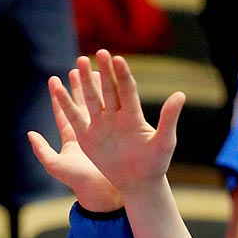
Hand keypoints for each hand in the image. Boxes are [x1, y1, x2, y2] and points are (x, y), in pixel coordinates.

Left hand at [28, 77, 123, 213]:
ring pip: (98, 106)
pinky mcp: (114, 135)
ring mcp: (101, 134)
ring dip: (96, 88)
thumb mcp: (57, 166)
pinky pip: (113, 113)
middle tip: (77, 66)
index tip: (55, 80)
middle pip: (81, 104)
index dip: (59, 98)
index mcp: (72, 139)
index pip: (64, 114)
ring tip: (93, 69)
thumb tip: (30, 133)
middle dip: (79, 86)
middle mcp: (87, 134)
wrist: (104, 193)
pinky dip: (113, 99)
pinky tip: (113, 85)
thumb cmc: (80, 181)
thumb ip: (41, 151)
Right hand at [45, 51, 184, 197]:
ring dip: (86, 81)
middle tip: (100, 52)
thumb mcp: (164, 142)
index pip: (127, 90)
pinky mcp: (87, 137)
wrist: (138, 184)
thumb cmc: (155, 164)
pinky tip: (57, 88)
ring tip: (80, 61)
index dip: (122, 75)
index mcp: (133, 115)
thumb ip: (169, 118)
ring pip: (91, 99)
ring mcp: (101, 125)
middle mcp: (116, 116)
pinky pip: (75, 118)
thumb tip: (180, 94)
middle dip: (104, 72)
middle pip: (108, 90)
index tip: (118, 59)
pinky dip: (66, 104)